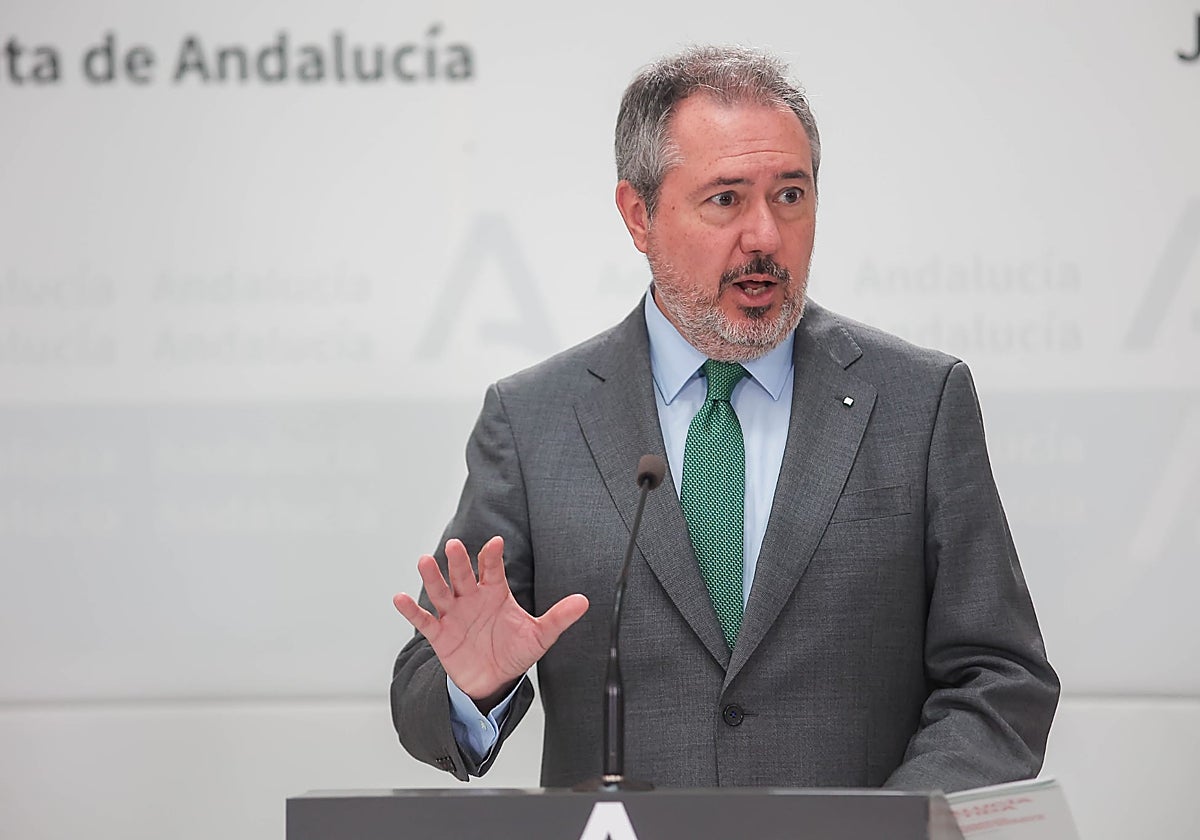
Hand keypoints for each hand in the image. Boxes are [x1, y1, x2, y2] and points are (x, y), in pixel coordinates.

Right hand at [393, 536, 588, 706]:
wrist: (493, 680)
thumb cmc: (514, 651)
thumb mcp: (539, 635)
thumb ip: (558, 618)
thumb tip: (583, 602)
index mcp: (495, 593)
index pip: (492, 569)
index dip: (492, 557)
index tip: (495, 544)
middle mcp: (472, 598)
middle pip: (463, 576)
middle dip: (459, 562)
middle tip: (454, 547)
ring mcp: (454, 614)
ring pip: (441, 592)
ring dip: (432, 577)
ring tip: (425, 562)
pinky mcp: (440, 634)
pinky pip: (424, 620)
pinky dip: (411, 610)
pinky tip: (400, 597)